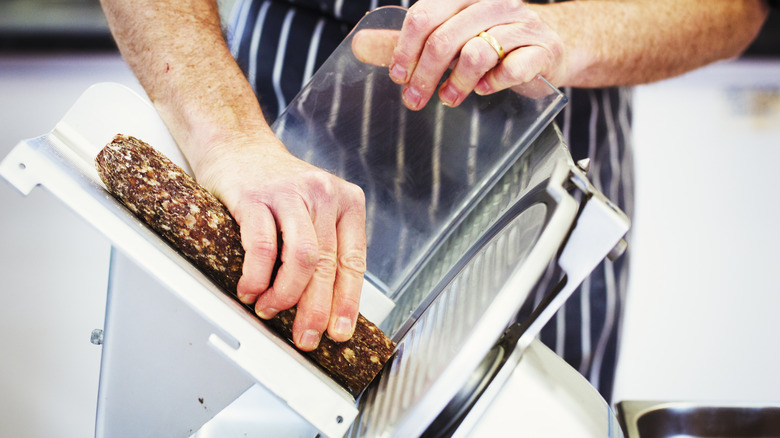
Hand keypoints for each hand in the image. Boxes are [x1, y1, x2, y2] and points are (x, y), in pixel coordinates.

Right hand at [195, 132, 366, 350]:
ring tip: (270, 310)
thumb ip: (325, 246)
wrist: (238, 145)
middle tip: (306, 336)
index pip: (354, 261)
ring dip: (286, 295)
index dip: (347, 301)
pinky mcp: (256, 196)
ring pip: (302, 258)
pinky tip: (250, 291)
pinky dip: (256, 277)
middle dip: (316, 309)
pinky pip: (262, 247)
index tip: (340, 330)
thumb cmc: (276, 186)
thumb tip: (325, 304)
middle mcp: (324, 195)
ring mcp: (291, 193)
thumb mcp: (313, 210)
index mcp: (347, 202)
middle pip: (328, 264)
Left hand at [364, 0, 565, 109]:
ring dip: (456, 83)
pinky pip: (510, 69)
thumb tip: (362, 45)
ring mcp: (521, 24)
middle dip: (423, 76)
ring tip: (449, 98)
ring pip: (476, 53)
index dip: (405, 49)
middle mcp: (493, 4)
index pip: (424, 16)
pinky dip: (493, 84)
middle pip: (444, 39)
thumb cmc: (497, 41)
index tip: (398, 76)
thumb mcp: (454, 35)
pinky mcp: (542, 49)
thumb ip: (411, 41)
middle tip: (415, 99)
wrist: (557, 42)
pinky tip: (486, 88)